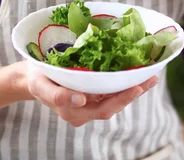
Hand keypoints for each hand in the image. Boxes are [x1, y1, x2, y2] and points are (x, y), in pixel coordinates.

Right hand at [25, 64, 157, 126]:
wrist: (32, 76)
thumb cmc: (36, 79)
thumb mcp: (41, 85)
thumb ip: (58, 96)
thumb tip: (81, 100)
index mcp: (74, 111)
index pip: (103, 108)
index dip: (121, 99)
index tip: (135, 87)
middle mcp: (85, 110)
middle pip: (113, 104)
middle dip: (133, 92)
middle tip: (151, 79)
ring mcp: (88, 102)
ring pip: (114, 97)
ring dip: (132, 87)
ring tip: (150, 75)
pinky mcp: (90, 91)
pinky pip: (109, 89)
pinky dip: (123, 81)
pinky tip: (134, 72)